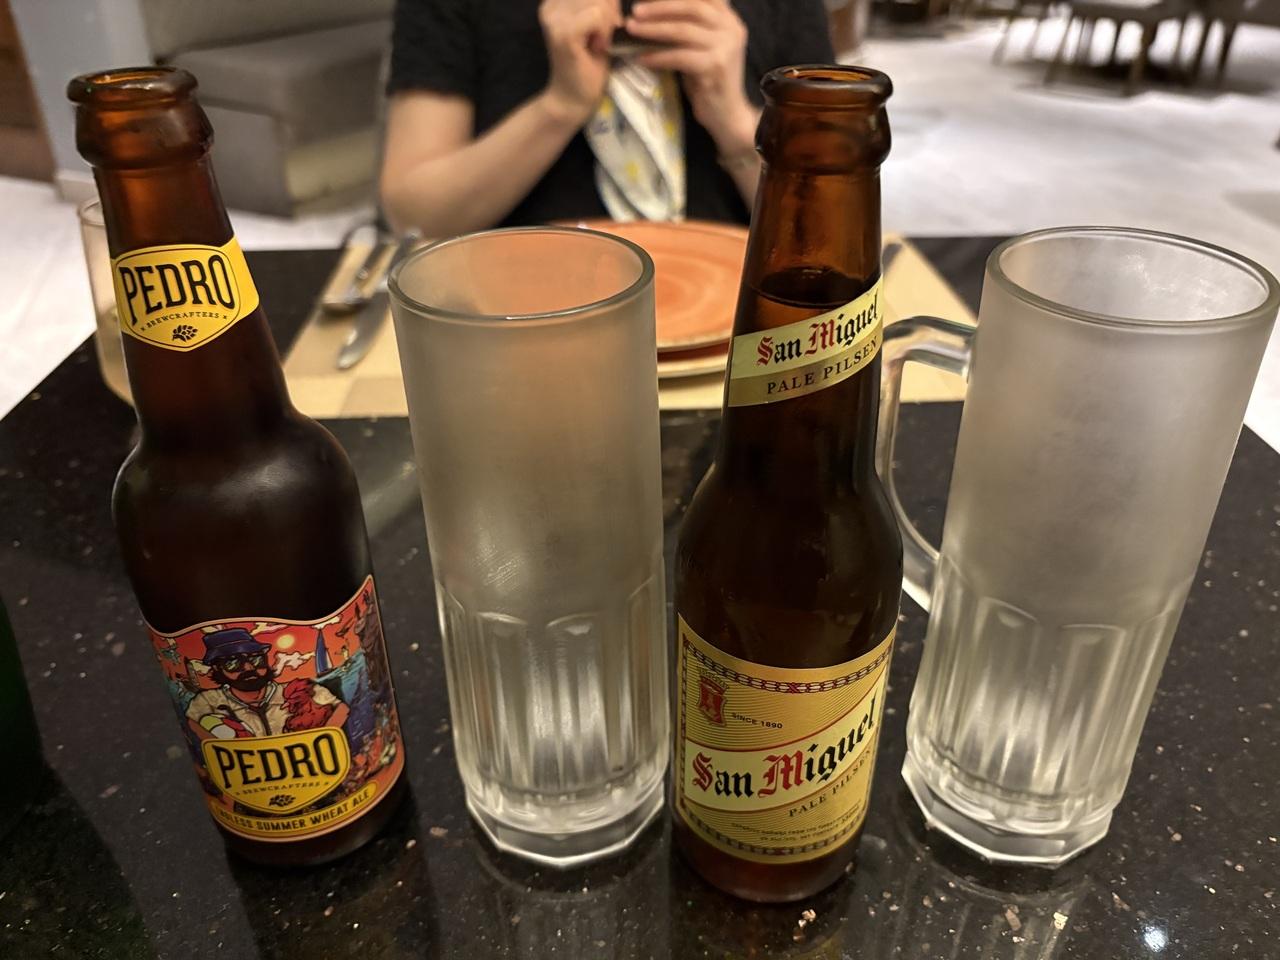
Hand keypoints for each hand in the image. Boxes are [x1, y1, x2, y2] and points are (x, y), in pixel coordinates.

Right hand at [539, 0, 621, 125]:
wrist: (573, 99)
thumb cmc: (588, 65)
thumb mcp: (598, 25)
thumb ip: (602, 4)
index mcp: (555, 2)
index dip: (607, 4)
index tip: (603, 28)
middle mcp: (550, 5)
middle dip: (610, 14)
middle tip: (603, 39)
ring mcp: (554, 19)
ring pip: (599, 3)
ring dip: (608, 26)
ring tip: (598, 44)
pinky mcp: (564, 34)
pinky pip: (597, 16)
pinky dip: (605, 33)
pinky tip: (598, 48)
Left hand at [625, 0, 757, 155]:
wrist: (726, 113)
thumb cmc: (708, 79)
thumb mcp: (701, 46)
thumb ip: (689, 26)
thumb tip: (651, 11)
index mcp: (728, 18)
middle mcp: (730, 28)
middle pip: (691, 7)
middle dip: (659, 7)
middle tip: (635, 12)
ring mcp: (725, 48)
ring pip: (682, 31)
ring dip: (653, 30)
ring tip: (632, 30)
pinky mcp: (714, 67)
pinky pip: (679, 57)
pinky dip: (658, 56)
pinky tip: (641, 58)